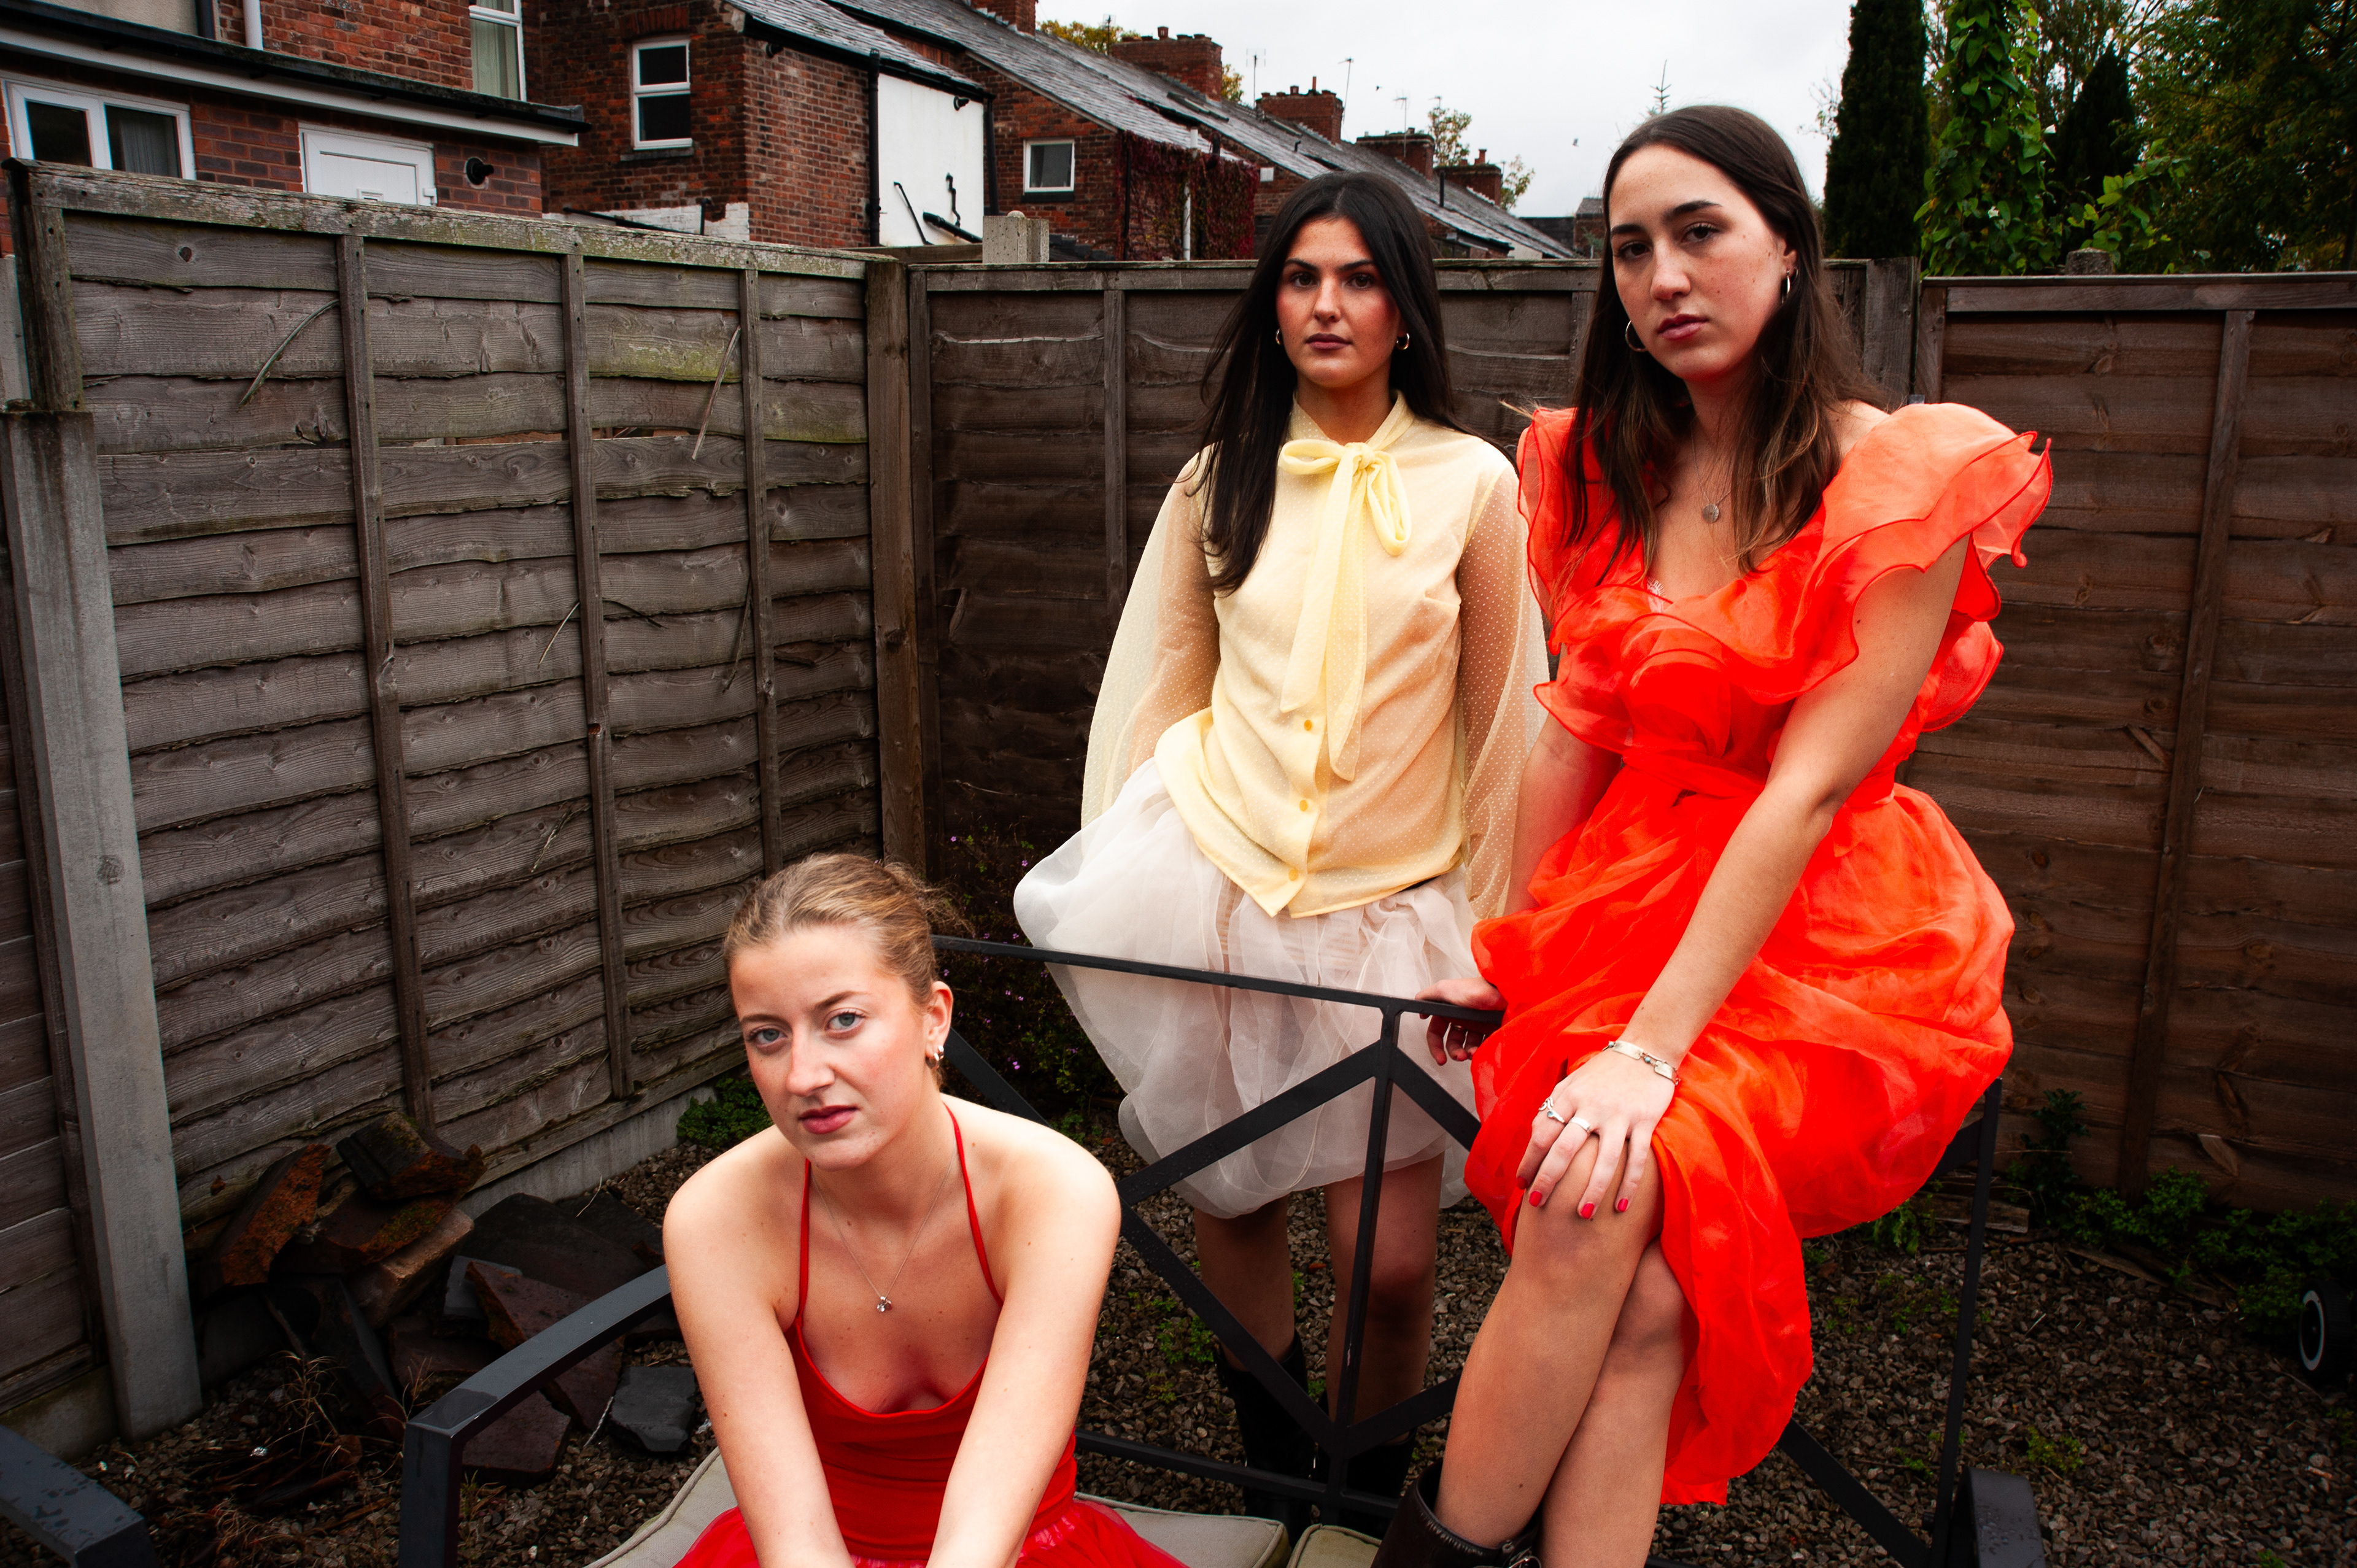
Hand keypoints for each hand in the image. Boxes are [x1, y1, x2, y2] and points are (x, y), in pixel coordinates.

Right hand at [1413, 977, 1502, 1064]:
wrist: (1505, 993)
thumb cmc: (1477, 990)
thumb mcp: (1445, 988)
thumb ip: (1427, 997)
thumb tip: (1417, 1004)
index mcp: (1450, 1009)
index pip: (1437, 1031)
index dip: (1435, 1045)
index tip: (1439, 1058)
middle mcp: (1463, 1018)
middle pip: (1452, 1042)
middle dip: (1453, 1052)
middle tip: (1458, 1057)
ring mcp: (1478, 1025)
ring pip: (1467, 1046)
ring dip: (1467, 1053)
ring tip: (1471, 1053)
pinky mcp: (1492, 1030)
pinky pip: (1483, 1045)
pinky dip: (1480, 1050)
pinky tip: (1481, 1050)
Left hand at [1519, 1047, 1675, 1216]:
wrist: (1645, 1051)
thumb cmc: (1603, 1071)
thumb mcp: (1573, 1083)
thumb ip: (1555, 1106)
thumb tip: (1536, 1135)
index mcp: (1569, 1097)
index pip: (1542, 1134)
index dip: (1529, 1161)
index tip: (1521, 1184)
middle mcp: (1591, 1107)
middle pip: (1564, 1149)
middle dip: (1548, 1179)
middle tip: (1537, 1204)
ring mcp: (1618, 1115)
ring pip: (1603, 1160)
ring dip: (1591, 1190)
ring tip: (1582, 1215)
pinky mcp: (1644, 1121)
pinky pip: (1635, 1158)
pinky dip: (1629, 1184)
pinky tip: (1622, 1206)